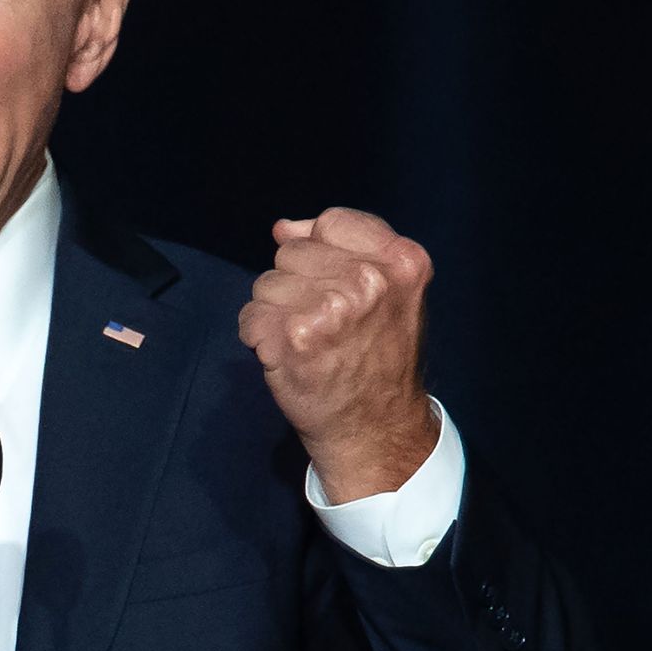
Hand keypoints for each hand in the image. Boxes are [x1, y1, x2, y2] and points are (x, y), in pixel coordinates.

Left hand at [237, 207, 439, 503]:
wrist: (377, 428)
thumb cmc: (379, 357)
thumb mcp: (389, 293)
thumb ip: (343, 249)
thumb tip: (283, 227)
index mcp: (401, 261)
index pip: (331, 222)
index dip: (320, 251)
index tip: (333, 283)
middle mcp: (368, 280)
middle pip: (291, 252)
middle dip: (296, 284)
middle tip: (324, 324)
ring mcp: (330, 308)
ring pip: (266, 284)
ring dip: (275, 312)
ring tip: (308, 341)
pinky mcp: (294, 337)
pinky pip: (250, 317)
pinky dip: (259, 337)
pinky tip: (289, 357)